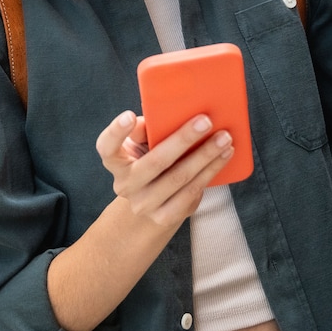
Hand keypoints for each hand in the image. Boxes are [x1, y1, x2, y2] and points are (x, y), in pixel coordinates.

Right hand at [94, 111, 231, 228]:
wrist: (149, 207)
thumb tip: (163, 114)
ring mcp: (144, 204)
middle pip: (155, 161)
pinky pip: (191, 193)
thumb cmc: (148, 162)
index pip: (107, 146)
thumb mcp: (140, 146)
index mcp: (116, 162)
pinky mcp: (164, 217)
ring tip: (225, 139)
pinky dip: (210, 172)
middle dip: (183, 139)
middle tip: (206, 121)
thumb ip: (146, 130)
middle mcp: (126, 185)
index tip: (129, 116)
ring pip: (179, 178)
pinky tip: (223, 157)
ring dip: (206, 156)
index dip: (116, 132)